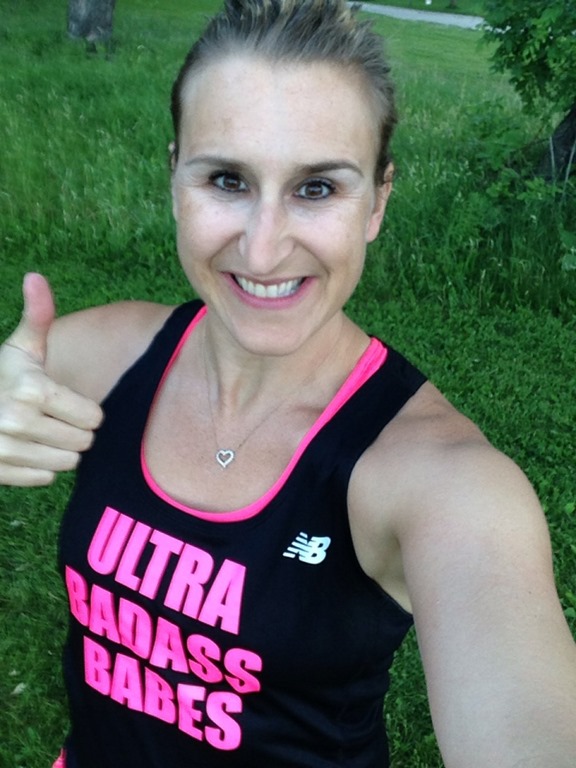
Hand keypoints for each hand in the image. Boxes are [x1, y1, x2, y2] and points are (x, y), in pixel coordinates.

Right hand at [0, 274, 102, 485]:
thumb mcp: (20, 347)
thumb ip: (38, 316)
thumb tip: (36, 276)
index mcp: (33, 389)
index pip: (94, 418)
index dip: (85, 409)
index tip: (64, 400)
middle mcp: (18, 422)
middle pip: (84, 443)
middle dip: (75, 431)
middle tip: (52, 416)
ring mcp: (5, 451)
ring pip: (67, 463)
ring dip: (60, 450)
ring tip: (40, 431)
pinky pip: (45, 478)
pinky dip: (39, 467)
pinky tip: (24, 447)